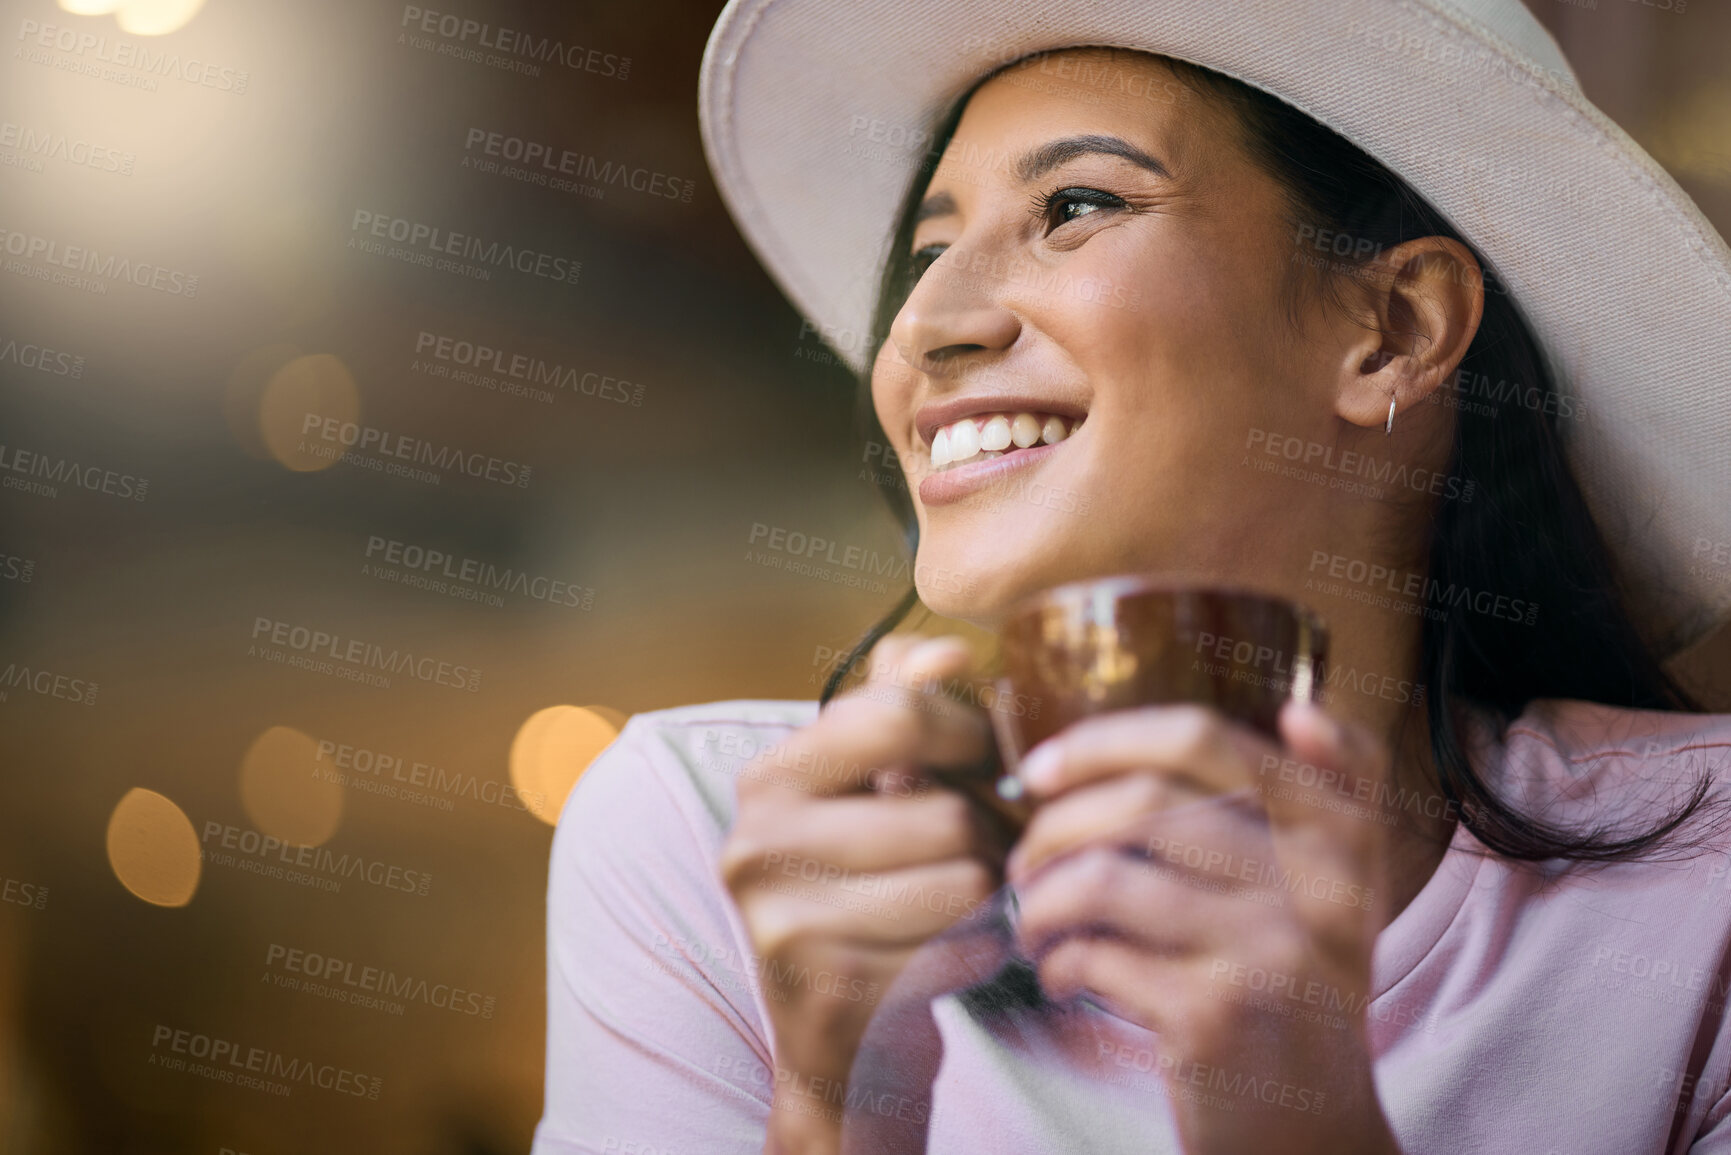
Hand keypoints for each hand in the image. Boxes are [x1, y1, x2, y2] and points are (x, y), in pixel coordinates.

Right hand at [719, 635, 1012, 1154]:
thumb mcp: (872, 791)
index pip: (897, 715)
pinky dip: (984, 953)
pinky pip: (963, 949)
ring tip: (968, 905)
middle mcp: (756, 845)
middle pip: (946, 811)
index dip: (969, 735)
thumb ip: (904, 705)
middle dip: (987, 837)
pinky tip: (958, 957)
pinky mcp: (830, 994)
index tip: (982, 762)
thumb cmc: (869, 895)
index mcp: (768, 779)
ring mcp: (784, 925)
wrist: (840, 1050)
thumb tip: (951, 651)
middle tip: (980, 857)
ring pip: (964, 881)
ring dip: (990, 899)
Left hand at [1003, 700, 1403, 1154]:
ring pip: (1106, 877)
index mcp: (1342, 833)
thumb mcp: (1334, 893)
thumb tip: (1298, 709)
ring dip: (1042, 898)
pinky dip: (1059, 962)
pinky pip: (1097, 954)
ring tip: (1031, 921)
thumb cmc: (1296, 995)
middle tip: (1022, 859)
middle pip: (1143, 800)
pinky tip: (1061, 977)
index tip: (1040, 767)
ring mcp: (1268, 949)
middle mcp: (1318, 882)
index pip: (1204, 738)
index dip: (1103, 739)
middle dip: (1054, 824)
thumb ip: (1324, 797)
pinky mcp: (1216, 1015)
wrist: (1316, 1137)